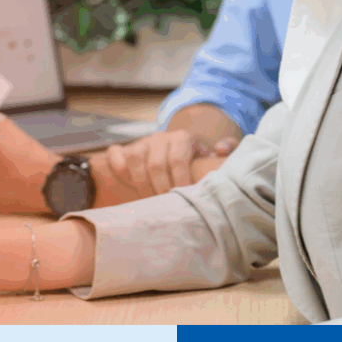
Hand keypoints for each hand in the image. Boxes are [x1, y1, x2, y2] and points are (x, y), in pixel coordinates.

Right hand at [104, 130, 236, 195]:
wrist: (176, 150)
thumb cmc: (195, 161)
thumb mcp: (211, 156)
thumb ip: (225, 150)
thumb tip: (220, 149)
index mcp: (183, 139)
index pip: (178, 158)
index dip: (180, 180)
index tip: (184, 196)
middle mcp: (161, 138)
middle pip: (155, 163)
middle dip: (160, 187)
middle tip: (164, 203)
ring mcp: (142, 143)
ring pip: (135, 158)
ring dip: (140, 182)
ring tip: (147, 199)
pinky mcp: (126, 149)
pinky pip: (115, 153)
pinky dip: (116, 164)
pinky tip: (121, 179)